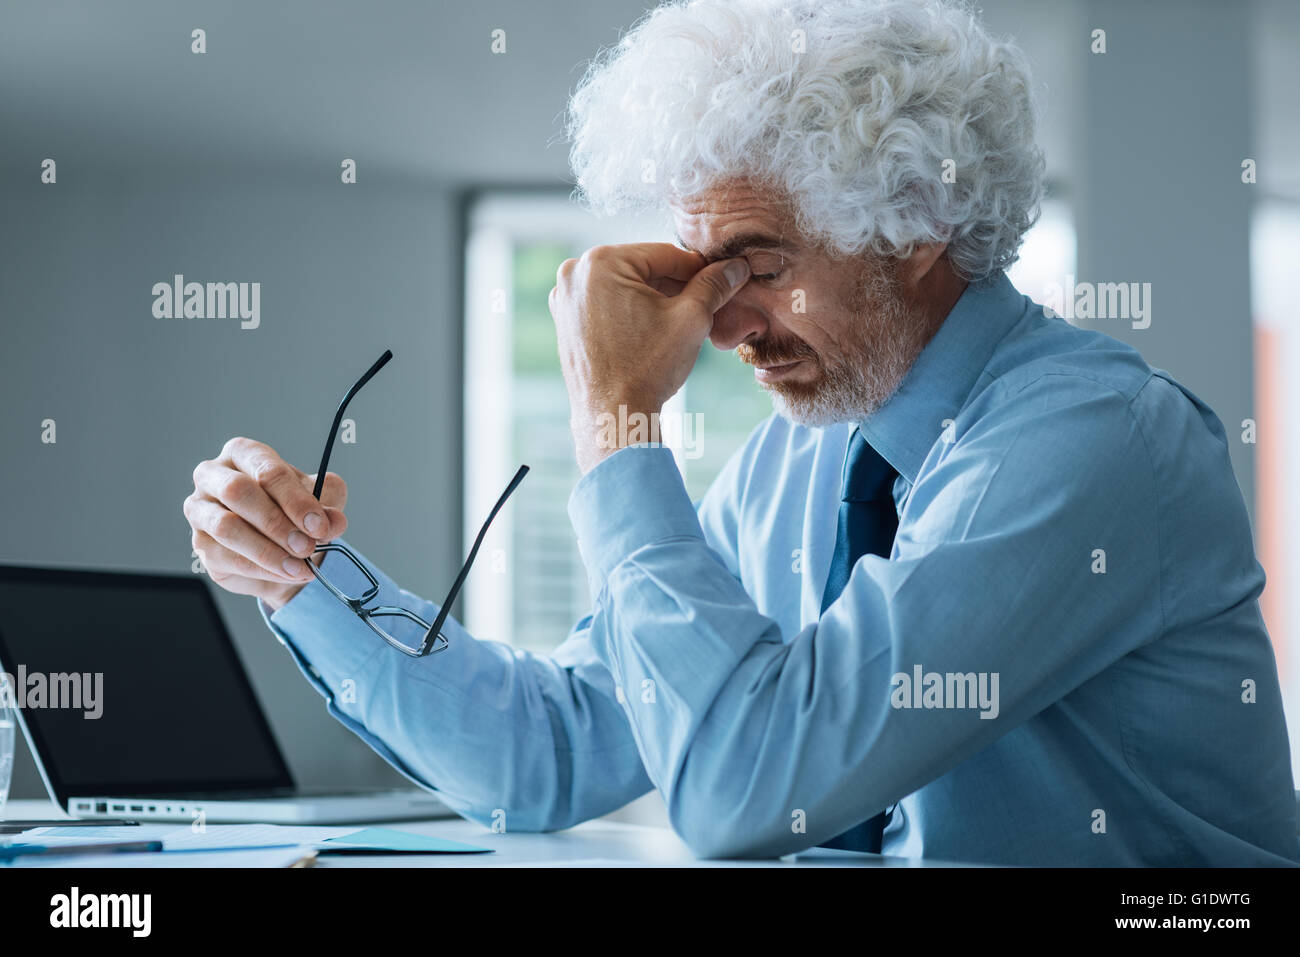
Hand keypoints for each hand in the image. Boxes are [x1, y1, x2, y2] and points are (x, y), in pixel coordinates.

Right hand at [184, 437, 348, 610]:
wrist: (282, 545)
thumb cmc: (294, 511)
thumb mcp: (319, 502)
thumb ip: (328, 505)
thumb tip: (333, 521)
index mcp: (244, 454)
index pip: (267, 470)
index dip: (295, 499)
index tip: (319, 525)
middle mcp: (213, 476)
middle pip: (237, 491)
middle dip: (276, 523)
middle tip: (306, 546)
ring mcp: (200, 510)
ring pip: (227, 527)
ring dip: (268, 550)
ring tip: (299, 565)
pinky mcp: (201, 544)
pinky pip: (227, 557)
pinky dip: (261, 569)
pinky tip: (286, 573)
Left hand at [549, 243, 749, 472]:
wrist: (613, 416)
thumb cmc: (647, 369)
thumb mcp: (691, 318)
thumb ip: (714, 285)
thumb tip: (736, 267)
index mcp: (601, 261)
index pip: (665, 254)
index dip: (699, 269)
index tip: (722, 280)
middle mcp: (575, 273)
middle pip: (643, 268)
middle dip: (675, 285)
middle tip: (706, 304)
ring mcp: (565, 298)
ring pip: (625, 286)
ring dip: (655, 298)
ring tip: (682, 321)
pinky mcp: (565, 321)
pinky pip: (608, 304)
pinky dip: (632, 311)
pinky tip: (655, 331)